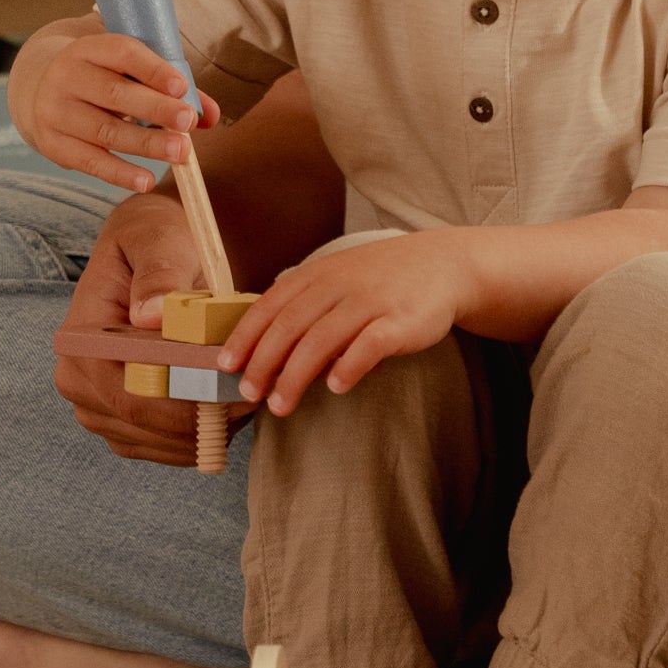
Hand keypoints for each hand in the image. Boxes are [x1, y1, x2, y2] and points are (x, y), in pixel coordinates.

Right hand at [11, 21, 218, 191]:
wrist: (39, 90)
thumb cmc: (101, 77)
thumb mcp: (127, 70)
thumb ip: (170, 87)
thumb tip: (211, 115)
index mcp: (87, 48)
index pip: (122, 53)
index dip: (153, 69)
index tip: (182, 86)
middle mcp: (65, 76)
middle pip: (114, 94)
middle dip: (156, 109)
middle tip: (189, 122)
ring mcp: (55, 111)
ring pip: (105, 131)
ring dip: (146, 144)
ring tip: (181, 153)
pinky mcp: (52, 144)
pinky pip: (90, 161)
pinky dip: (120, 173)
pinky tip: (146, 181)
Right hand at [54, 189, 244, 465]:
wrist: (158, 252)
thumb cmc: (158, 239)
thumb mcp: (159, 240)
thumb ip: (159, 273)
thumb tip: (151, 314)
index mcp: (80, 338)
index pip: (129, 392)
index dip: (185, 401)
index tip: (236, 391)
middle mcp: (76, 378)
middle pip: (144, 424)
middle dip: (202, 417)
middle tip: (254, 396)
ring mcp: (95, 406)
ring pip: (157, 442)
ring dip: (205, 428)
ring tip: (244, 396)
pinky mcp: (120, 423)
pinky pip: (162, 447)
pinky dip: (198, 436)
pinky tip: (225, 407)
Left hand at [232, 233, 475, 415]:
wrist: (442, 263)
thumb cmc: (380, 279)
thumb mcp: (336, 279)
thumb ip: (304, 307)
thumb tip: (267, 351)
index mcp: (317, 274)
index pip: (271, 305)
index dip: (245, 336)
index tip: (225, 365)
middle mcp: (339, 285)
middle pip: (290, 325)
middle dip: (263, 362)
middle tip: (248, 394)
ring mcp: (370, 301)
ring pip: (322, 339)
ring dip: (296, 375)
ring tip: (280, 404)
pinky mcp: (401, 321)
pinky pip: (371, 344)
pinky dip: (350, 365)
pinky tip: (336, 387)